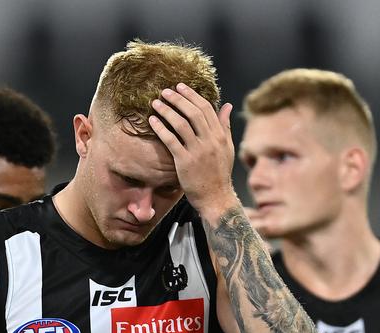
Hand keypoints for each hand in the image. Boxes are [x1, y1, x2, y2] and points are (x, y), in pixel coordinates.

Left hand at [148, 83, 236, 215]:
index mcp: (219, 135)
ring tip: (156, 103)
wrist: (216, 198)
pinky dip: (161, 128)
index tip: (181, 87)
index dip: (192, 95)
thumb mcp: (227, 148)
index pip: (206, 108)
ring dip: (167, 111)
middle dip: (178, 99)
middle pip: (193, 112)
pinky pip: (171, 140)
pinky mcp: (185, 162)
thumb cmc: (220, 173)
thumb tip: (227, 105)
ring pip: (181, 124)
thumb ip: (225, 126)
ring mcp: (197, 151)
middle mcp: (210, 141)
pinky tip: (152, 121)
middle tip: (165, 91)